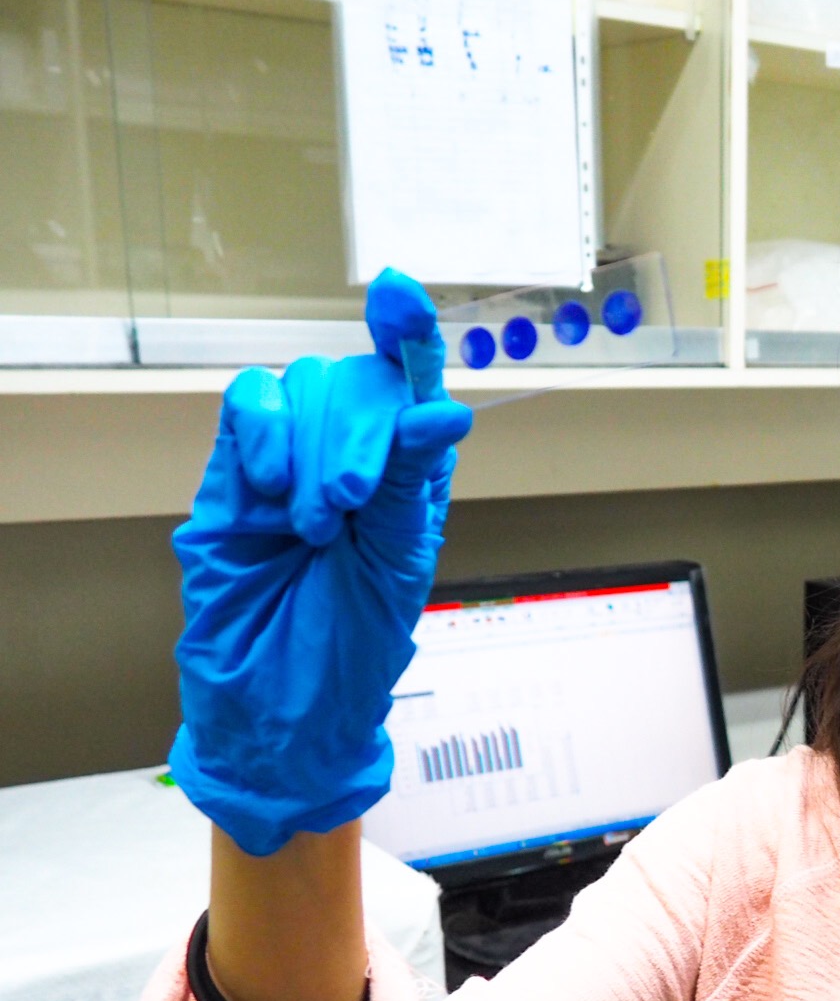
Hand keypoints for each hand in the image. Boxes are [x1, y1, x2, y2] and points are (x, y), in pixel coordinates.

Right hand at [168, 269, 472, 855]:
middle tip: (349, 505)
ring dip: (314, 447)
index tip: (400, 298)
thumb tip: (442, 408)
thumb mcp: (393, 562)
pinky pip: (251, 405)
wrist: (276, 703)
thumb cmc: (349, 647)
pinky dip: (265, 431)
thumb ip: (410, 479)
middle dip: (361, 432)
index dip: (410, 338)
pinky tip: (271, 485)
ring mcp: (294, 461)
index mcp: (412, 480)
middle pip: (360, 380)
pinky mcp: (236, 472)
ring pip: (307, 387)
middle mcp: (357, 459)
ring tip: (314, 526)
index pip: (415, 389)